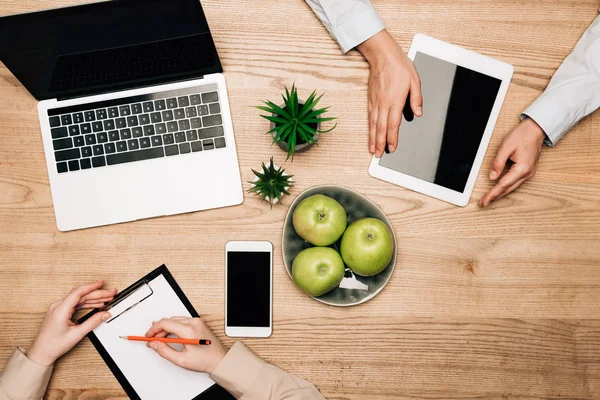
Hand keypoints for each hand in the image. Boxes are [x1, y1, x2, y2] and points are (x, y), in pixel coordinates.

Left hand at [27, 281, 115, 365]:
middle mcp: (58, 306)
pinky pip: (75, 304)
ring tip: (106, 299)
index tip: (102, 284)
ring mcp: (58, 308)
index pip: (78, 293)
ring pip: (79, 299)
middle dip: (97, 293)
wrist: (41, 352)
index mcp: (60, 310)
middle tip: (110, 293)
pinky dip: (86, 303)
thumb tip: (104, 314)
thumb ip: (92, 322)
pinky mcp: (60, 311)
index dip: (91, 287)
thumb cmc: (53, 345)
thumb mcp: (76, 334)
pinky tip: (96, 304)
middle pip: (81, 295)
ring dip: (93, 298)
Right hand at [145, 317, 226, 373]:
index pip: (165, 323)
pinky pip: (182, 321)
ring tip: (159, 339)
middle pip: (169, 320)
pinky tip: (169, 334)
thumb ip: (164, 351)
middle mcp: (194, 323)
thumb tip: (154, 344)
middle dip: (158, 330)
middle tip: (152, 340)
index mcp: (189, 330)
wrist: (219, 360)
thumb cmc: (205, 360)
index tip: (148, 336)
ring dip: (165, 328)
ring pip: (175, 320)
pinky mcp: (198, 323)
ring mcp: (197, 322)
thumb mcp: (181, 359)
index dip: (153, 329)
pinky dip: (173, 327)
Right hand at [357, 30, 422, 157]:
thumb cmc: (399, 66)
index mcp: (396, 100)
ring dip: (373, 138)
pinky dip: (369, 128)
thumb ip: (416, 98)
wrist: (383, 56)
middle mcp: (384, 103)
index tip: (392, 148)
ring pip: (373, 124)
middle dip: (380, 143)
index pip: (393, 124)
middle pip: (381, 128)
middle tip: (379, 155)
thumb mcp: (415, 80)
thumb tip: (418, 113)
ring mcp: (376, 102)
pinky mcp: (371, 99)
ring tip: (372, 150)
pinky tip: (370, 134)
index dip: (392, 138)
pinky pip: (370, 117)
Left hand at [480, 118, 545, 206]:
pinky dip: (506, 187)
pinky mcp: (527, 170)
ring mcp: (529, 173)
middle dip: (495, 196)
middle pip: (508, 189)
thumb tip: (492, 177)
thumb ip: (498, 163)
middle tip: (483, 203)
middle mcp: (527, 173)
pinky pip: (515, 182)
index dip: (493, 193)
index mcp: (522, 168)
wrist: (536, 129)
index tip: (485, 200)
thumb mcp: (505, 147)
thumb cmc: (523, 135)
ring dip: (500, 193)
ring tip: (489, 198)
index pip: (503, 185)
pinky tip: (499, 190)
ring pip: (512, 187)